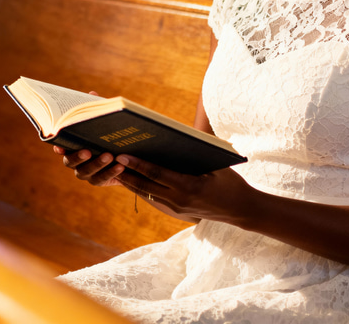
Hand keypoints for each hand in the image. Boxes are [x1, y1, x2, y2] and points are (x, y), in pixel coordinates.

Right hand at [52, 90, 127, 186]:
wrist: (126, 152)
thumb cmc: (108, 130)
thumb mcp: (103, 118)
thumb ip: (96, 109)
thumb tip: (92, 94)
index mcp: (72, 143)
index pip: (60, 145)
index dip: (58, 146)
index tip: (60, 145)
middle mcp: (74, 159)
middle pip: (69, 161)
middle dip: (78, 156)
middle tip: (88, 151)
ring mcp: (85, 172)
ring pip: (85, 172)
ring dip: (97, 164)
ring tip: (110, 155)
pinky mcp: (98, 180)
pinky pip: (101, 179)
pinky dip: (110, 172)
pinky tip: (120, 165)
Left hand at [112, 153, 255, 224]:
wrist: (241, 210)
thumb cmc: (230, 181)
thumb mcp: (216, 164)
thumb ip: (194, 153)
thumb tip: (173, 136)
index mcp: (190, 187)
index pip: (157, 174)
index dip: (138, 165)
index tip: (122, 155)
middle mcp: (179, 200)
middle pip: (145, 186)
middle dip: (125, 173)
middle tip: (108, 159)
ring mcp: (176, 208)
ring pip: (145, 193)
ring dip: (128, 182)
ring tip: (111, 168)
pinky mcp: (175, 211)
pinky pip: (152, 198)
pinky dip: (139, 188)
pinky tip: (127, 179)